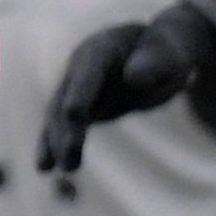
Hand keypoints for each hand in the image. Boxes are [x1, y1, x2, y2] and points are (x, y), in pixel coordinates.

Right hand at [37, 10, 205, 174]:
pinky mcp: (80, 104)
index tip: (73, 114)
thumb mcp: (170, 57)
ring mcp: (77, 85)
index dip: (82, 91)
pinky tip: (45, 167)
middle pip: (69, 97)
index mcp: (104, 47)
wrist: (161, 54)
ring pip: (58, 114)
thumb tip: (133, 78)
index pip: (89, 71)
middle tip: (68, 160)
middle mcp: (82, 64)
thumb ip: (155, 65)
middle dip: (66, 128)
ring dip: (54, 140)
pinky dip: (54, 144)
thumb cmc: (170, 54)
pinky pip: (62, 126)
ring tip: (46, 169)